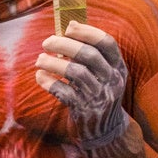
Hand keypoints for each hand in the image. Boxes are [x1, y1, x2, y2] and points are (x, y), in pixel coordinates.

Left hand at [36, 22, 127, 147]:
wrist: (105, 131)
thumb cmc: (97, 93)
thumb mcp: (102, 75)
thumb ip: (89, 56)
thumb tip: (67, 28)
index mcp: (118, 67)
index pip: (107, 43)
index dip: (88, 32)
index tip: (69, 27)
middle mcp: (112, 80)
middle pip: (89, 55)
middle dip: (65, 45)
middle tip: (47, 42)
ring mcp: (99, 96)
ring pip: (76, 73)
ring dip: (53, 63)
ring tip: (39, 60)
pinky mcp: (85, 110)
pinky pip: (64, 92)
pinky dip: (49, 82)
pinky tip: (40, 76)